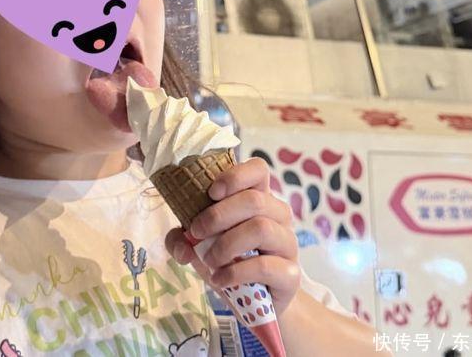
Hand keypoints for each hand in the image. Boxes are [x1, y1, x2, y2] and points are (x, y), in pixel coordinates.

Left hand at [165, 156, 301, 315]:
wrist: (257, 302)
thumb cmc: (230, 261)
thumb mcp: (202, 244)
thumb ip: (183, 238)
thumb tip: (181, 244)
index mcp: (259, 198)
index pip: (259, 169)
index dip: (235, 176)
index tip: (211, 193)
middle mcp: (278, 215)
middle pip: (254, 199)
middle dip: (218, 215)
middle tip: (197, 233)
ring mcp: (288, 243)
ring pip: (261, 228)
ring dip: (226, 244)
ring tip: (209, 259)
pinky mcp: (290, 274)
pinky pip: (264, 265)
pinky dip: (234, 272)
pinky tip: (219, 279)